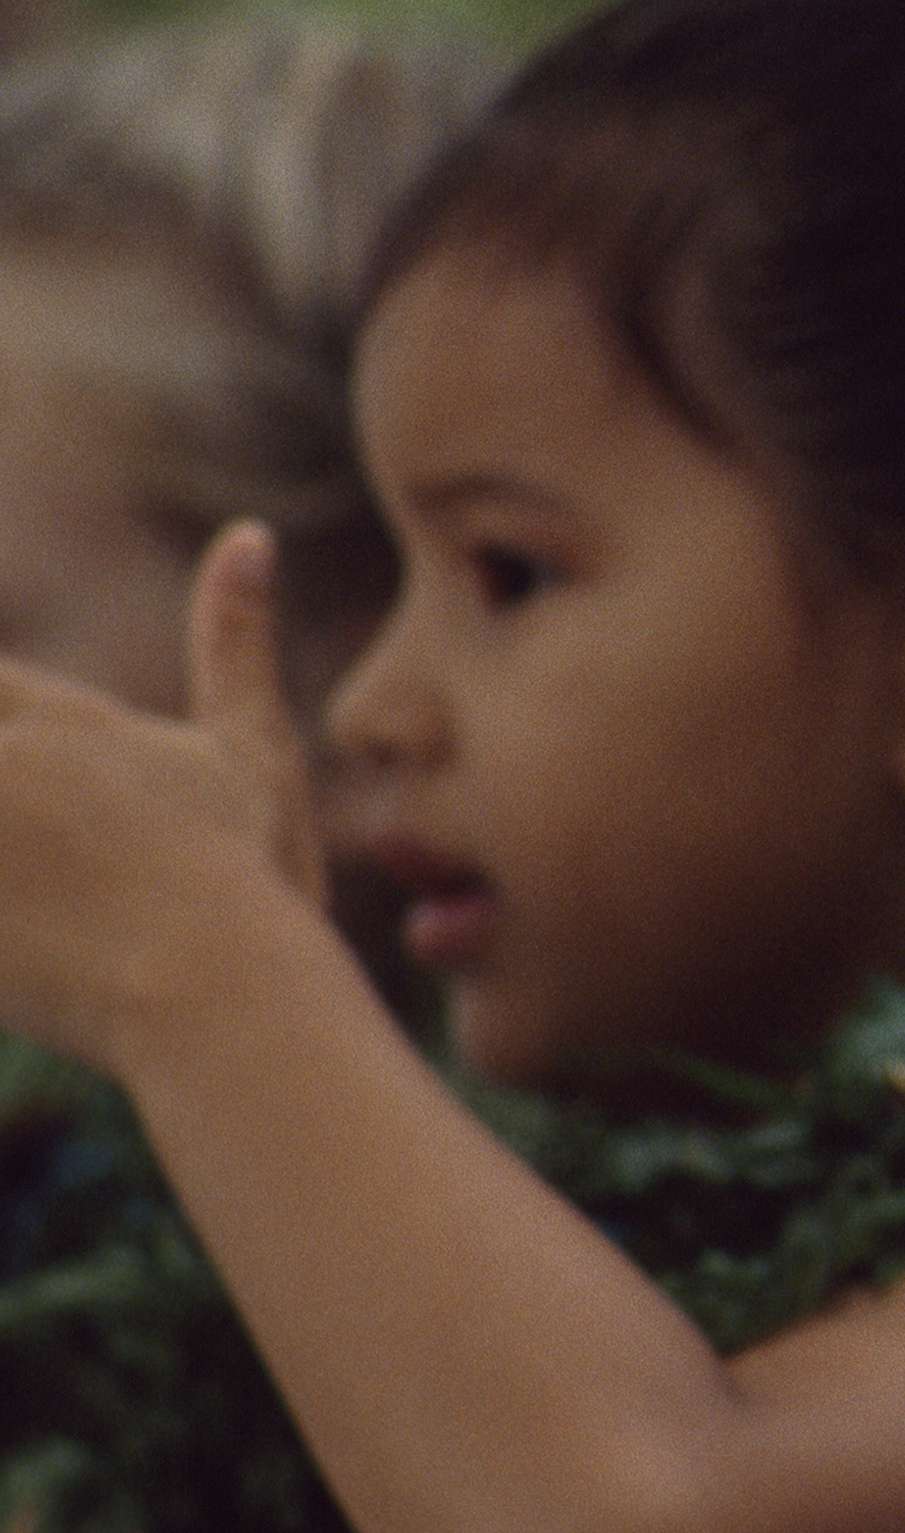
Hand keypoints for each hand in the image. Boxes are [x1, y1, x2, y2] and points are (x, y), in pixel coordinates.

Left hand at [0, 525, 325, 1070]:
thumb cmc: (251, 876)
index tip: (26, 789)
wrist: (225, 998)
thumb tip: (247, 534)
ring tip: (11, 872)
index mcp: (59, 721)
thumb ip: (235, 641)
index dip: (2, 724)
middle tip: (20, 828)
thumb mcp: (250, 751)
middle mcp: (2, 766)